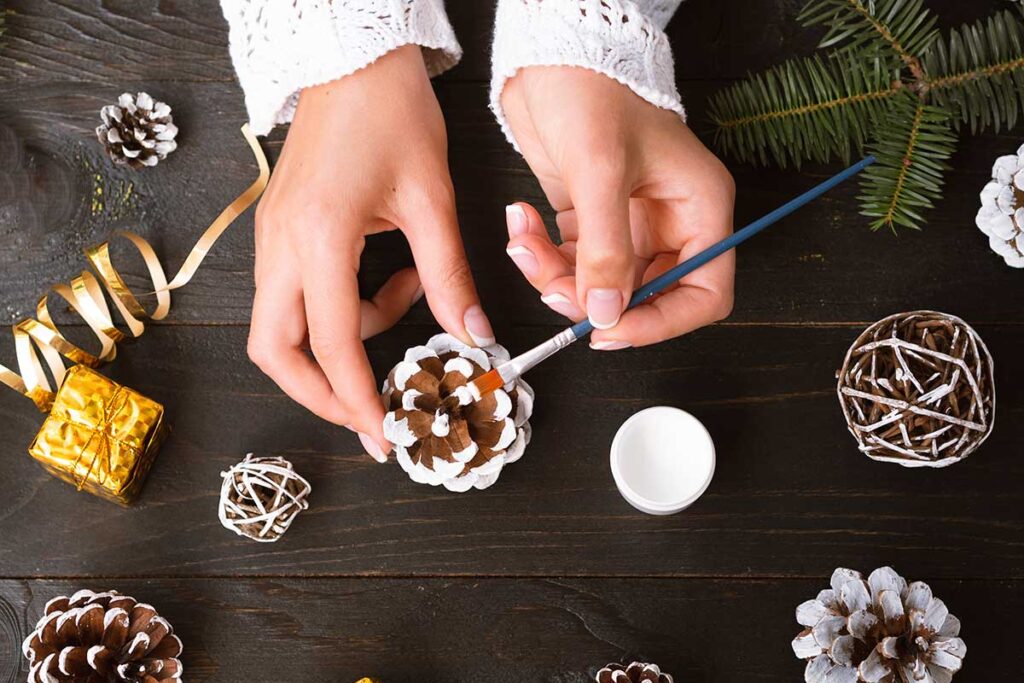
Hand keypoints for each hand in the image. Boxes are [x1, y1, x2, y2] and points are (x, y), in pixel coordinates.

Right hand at [247, 45, 493, 460]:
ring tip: (404, 304)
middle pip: (274, 351)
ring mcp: (272, 238)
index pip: (329, 344)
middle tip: (370, 413)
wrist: (351, 59)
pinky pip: (297, 295)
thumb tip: (472, 332)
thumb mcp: (432, 198)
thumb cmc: (390, 113)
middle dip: (320, 392)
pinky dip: (338, 308)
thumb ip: (449, 274)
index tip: (383, 435)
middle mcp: (280, 245)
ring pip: (282, 327)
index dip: (356, 398)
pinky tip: (390, 279)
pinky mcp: (280, 231)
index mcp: (317, 238)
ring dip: (338, 342)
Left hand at [501, 66, 734, 349]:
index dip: (663, 322)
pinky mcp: (590, 218)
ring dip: (555, 278)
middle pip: (645, 297)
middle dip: (594, 301)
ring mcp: (628, 223)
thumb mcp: (601, 170)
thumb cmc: (593, 89)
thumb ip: (606, 249)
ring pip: (599, 285)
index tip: (612, 329)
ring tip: (525, 244)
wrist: (551, 53)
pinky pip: (570, 262)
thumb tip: (606, 313)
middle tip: (554, 291)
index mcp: (698, 208)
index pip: (704, 292)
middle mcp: (669, 221)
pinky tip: (520, 224)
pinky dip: (542, 257)